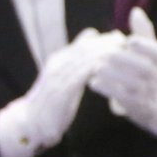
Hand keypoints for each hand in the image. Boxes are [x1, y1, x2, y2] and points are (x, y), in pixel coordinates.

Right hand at [14, 28, 117, 150]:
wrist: (32, 122)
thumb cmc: (54, 100)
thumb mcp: (65, 75)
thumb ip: (78, 58)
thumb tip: (92, 34)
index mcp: (60, 60)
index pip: (85, 44)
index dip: (103, 40)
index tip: (121, 39)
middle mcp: (58, 65)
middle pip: (85, 49)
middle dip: (106, 44)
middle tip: (125, 42)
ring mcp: (57, 77)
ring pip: (82, 60)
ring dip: (102, 54)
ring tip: (120, 53)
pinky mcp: (59, 91)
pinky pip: (78, 77)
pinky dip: (93, 71)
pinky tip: (107, 70)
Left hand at [91, 7, 156, 135]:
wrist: (153, 103)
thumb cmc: (145, 69)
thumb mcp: (148, 51)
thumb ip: (143, 32)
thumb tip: (136, 11)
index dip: (145, 46)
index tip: (129, 40)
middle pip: (146, 69)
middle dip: (126, 60)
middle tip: (106, 54)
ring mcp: (148, 93)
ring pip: (134, 85)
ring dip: (114, 75)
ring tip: (96, 67)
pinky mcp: (136, 106)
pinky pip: (123, 99)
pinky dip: (107, 90)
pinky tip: (93, 81)